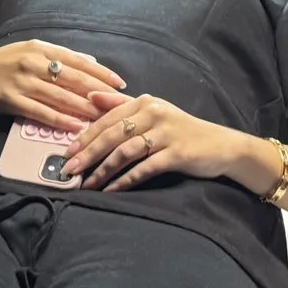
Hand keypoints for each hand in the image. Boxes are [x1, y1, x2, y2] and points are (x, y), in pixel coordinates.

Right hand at [0, 41, 126, 134]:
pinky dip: (61, 120)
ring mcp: (22, 81)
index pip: (78, 61)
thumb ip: (59, 56)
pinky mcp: (12, 100)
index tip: (120, 84)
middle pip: (74, 80)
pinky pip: (42, 112)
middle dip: (100, 94)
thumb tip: (91, 61)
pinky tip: (76, 127)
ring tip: (104, 119)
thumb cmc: (2, 64)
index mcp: (41, 48)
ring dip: (85, 110)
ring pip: (62, 97)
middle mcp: (33, 62)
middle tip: (119, 106)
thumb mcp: (30, 51)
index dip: (101, 73)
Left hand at [66, 91, 244, 191]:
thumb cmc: (182, 130)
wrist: (221, 146)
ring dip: (102, 170)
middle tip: (68, 170)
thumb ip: (122, 104)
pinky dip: (125, 180)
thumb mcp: (154, 112)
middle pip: (112, 135)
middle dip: (87, 154)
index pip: (107, 119)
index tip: (67, 153)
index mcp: (144, 102)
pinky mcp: (176, 153)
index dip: (85, 137)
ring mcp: (165, 133)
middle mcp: (153, 113)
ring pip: (125, 152)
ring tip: (87, 185)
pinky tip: (112, 191)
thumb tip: (90, 97)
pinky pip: (144, 168)